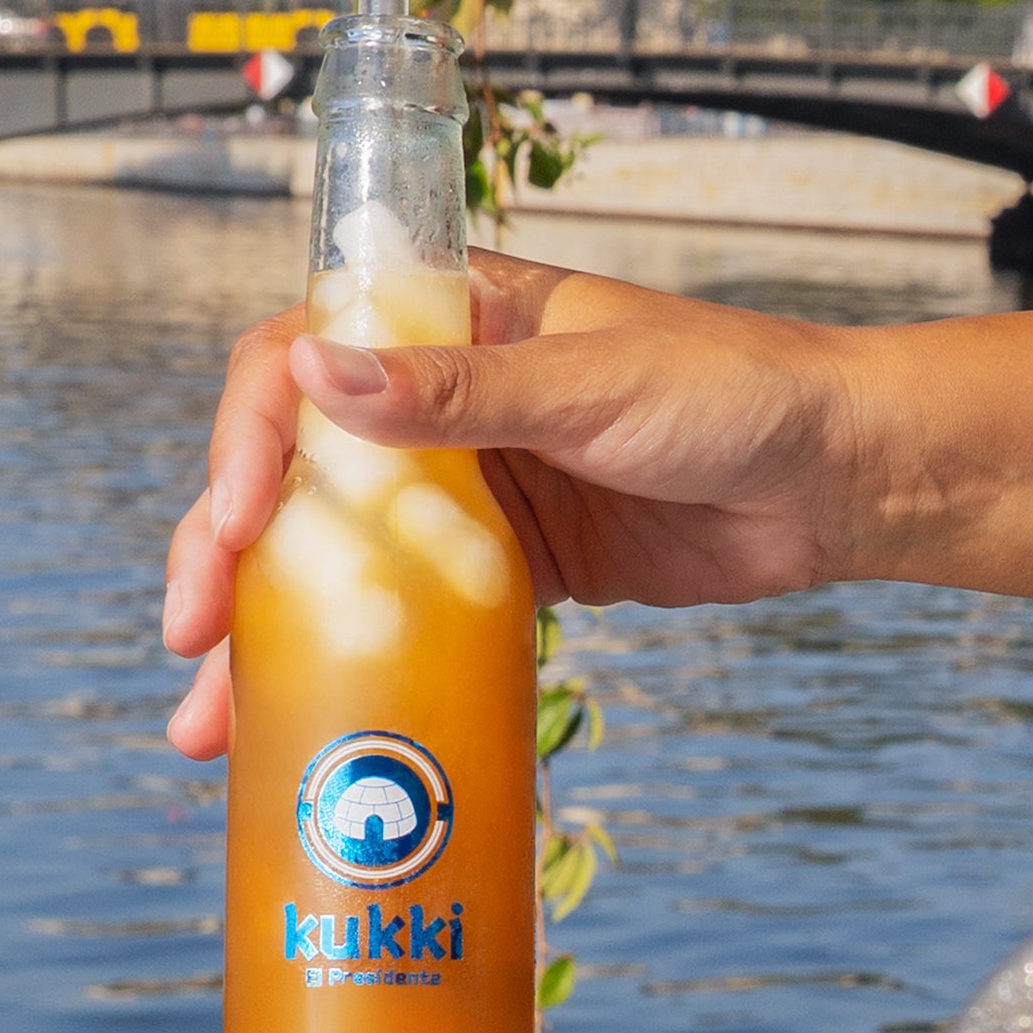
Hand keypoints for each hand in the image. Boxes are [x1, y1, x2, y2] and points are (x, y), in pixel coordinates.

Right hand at [162, 247, 861, 759]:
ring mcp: (469, 488)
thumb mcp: (592, 384)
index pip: (305, 359)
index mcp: (451, 314)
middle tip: (192, 634)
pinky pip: (407, 611)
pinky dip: (355, 658)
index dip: (249, 437)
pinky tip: (303, 714)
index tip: (234, 522)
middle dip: (227, 550)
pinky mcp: (505, 567)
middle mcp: (440, 400)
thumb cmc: (735, 391)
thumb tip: (315, 377)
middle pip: (296, 466)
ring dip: (269, 626)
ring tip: (209, 718)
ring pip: (336, 550)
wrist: (840, 479)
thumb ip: (456, 392)